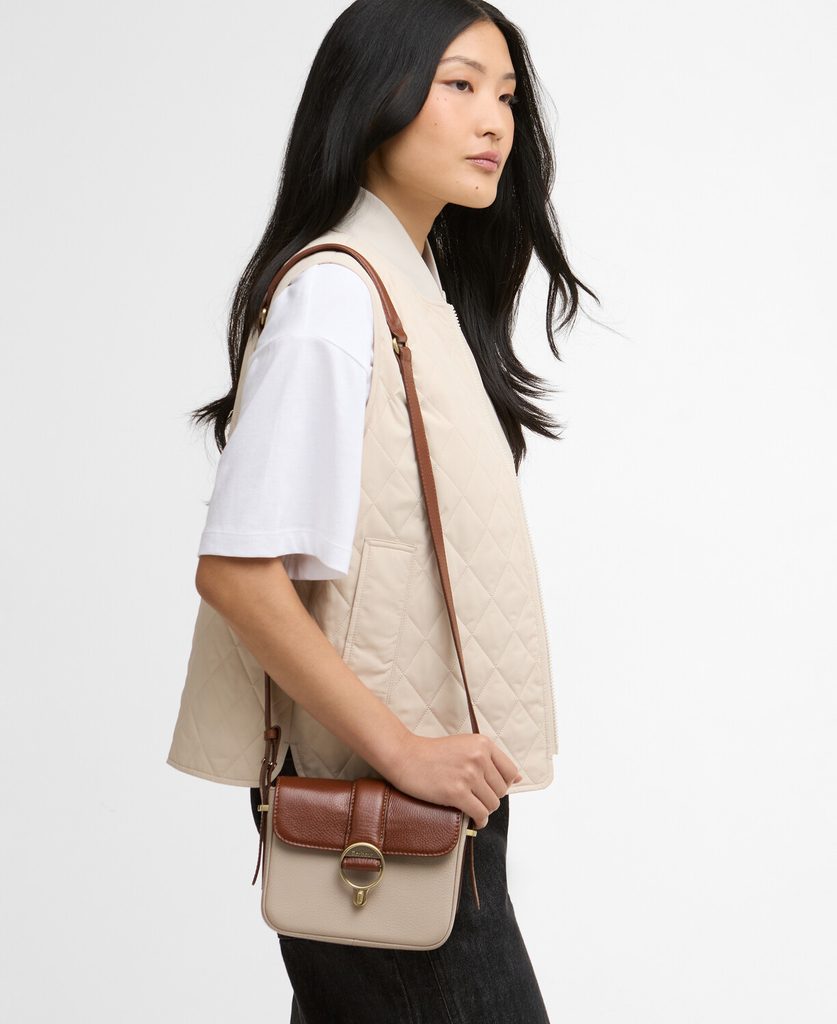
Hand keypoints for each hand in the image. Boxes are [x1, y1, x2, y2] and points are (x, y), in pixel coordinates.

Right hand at [384, 732, 522, 828]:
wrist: (406, 756)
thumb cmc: (433, 753)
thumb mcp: (466, 745)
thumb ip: (490, 759)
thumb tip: (519, 779)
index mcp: (483, 744)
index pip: (510, 771)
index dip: (503, 784)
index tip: (492, 788)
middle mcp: (479, 757)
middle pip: (502, 790)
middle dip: (491, 797)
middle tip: (476, 798)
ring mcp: (468, 775)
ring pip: (492, 804)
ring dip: (484, 810)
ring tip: (473, 808)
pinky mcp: (457, 792)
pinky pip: (480, 813)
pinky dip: (480, 821)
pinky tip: (474, 820)